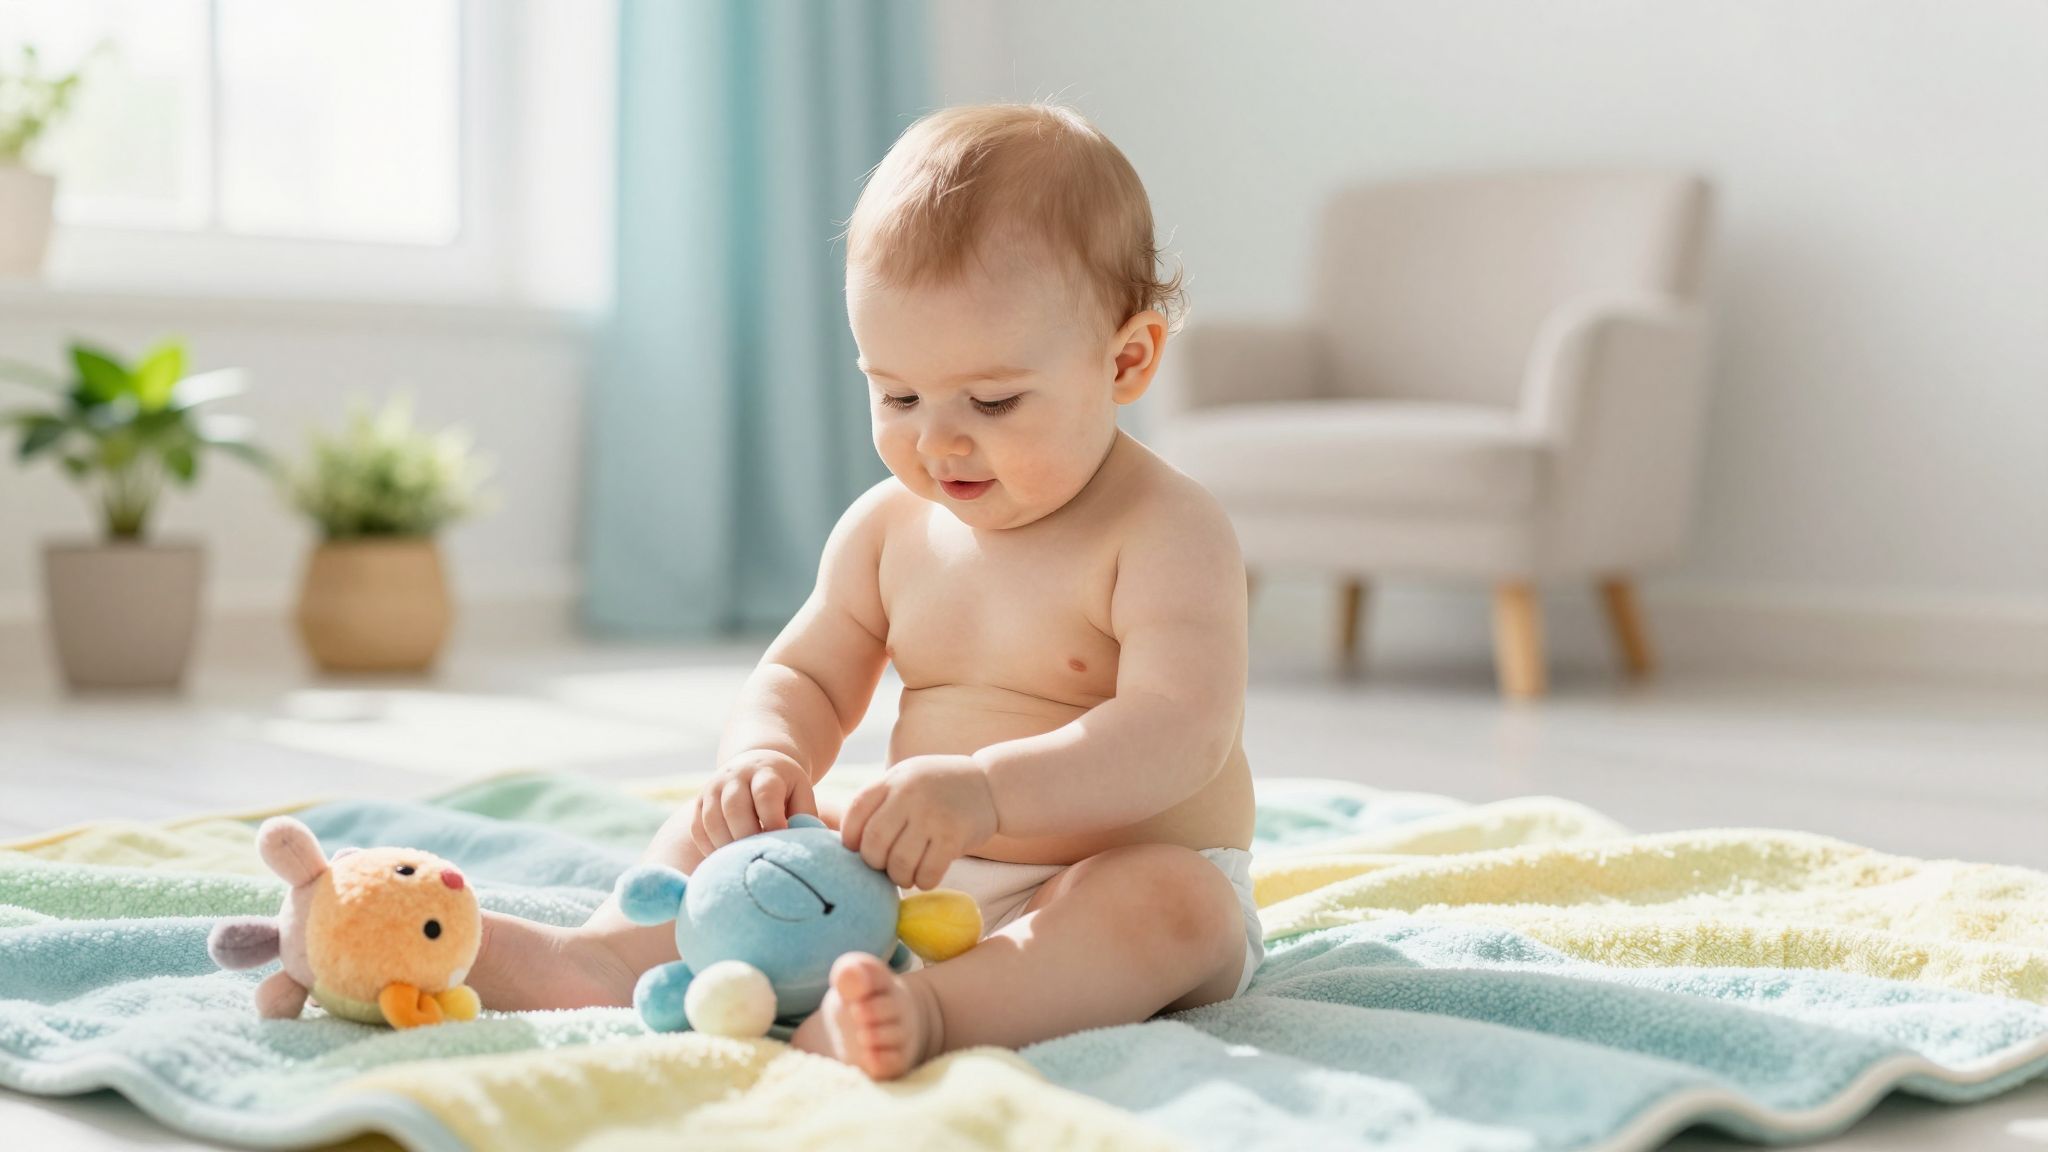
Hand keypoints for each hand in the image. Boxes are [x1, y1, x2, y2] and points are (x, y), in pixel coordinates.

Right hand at [686, 750, 818, 858]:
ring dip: (726, 846)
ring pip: (711, 820)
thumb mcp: (801, 792)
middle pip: (734, 807)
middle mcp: (735, 776)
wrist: (755, 763)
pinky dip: (709, 848)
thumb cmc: (784, 787)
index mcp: (766, 771)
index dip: (772, 820)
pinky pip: (698, 829)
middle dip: (747, 837)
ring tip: (742, 863)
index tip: (779, 843)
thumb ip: (806, 815)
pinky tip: (725, 860)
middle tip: (759, 858)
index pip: (765, 794)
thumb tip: (808, 842)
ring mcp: (713, 788)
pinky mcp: (699, 802)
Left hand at [840, 754, 999, 888]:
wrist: (991, 784)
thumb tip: (846, 842)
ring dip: (900, 878)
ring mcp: (932, 814)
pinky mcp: (954, 835)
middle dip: (875, 864)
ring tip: (907, 874)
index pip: (855, 812)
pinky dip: (923, 882)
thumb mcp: (906, 779)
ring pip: (899, 864)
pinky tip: (927, 876)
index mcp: (892, 780)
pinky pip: (928, 873)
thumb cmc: (939, 789)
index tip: (859, 850)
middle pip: (873, 843)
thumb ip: (880, 801)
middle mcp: (909, 794)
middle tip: (885, 867)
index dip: (850, 839)